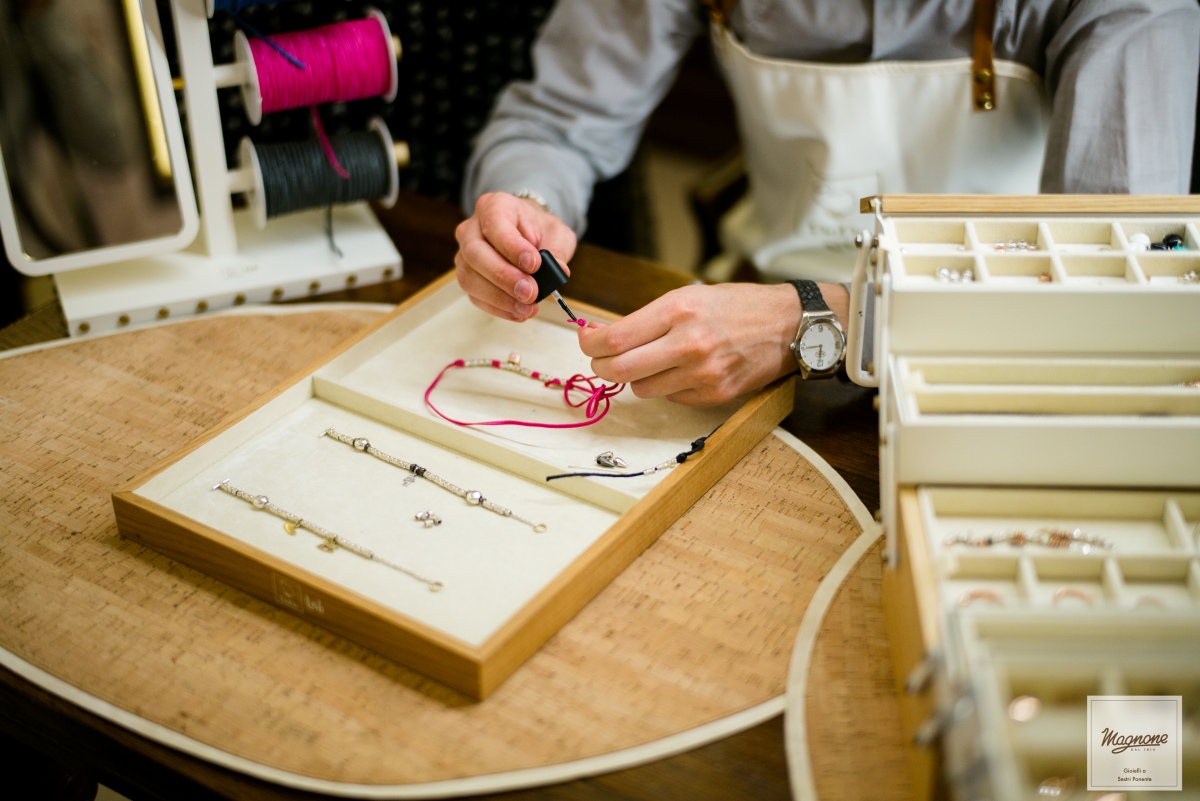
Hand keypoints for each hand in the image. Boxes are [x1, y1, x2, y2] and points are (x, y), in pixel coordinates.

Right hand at [454, 192, 577, 321]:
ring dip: (499, 298)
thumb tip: (558, 271)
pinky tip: (518, 312)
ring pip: (470, 277)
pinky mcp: (467, 276)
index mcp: (494, 206)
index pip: (495, 224)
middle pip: (475, 253)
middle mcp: (472, 228)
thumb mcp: (556, 232)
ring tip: (527, 308)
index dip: (512, 247)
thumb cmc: (538, 230)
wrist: (528, 234)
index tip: (534, 264)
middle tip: (530, 292)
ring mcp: (465, 254)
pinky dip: (497, 308)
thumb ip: (557, 249)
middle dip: (504, 277)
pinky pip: (474, 295)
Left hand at [577, 283, 803, 405]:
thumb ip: (650, 317)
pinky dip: (666, 386)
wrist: (788, 325)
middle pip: (619, 369)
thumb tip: (605, 335)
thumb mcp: (691, 296)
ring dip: (635, 377)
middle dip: (600, 366)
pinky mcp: (714, 395)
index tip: (586, 340)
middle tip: (600, 359)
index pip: (616, 338)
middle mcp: (688, 344)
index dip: (590, 343)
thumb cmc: (738, 306)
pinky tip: (681, 371)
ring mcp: (702, 374)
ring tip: (650, 361)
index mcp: (679, 310)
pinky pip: (670, 397)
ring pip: (641, 388)